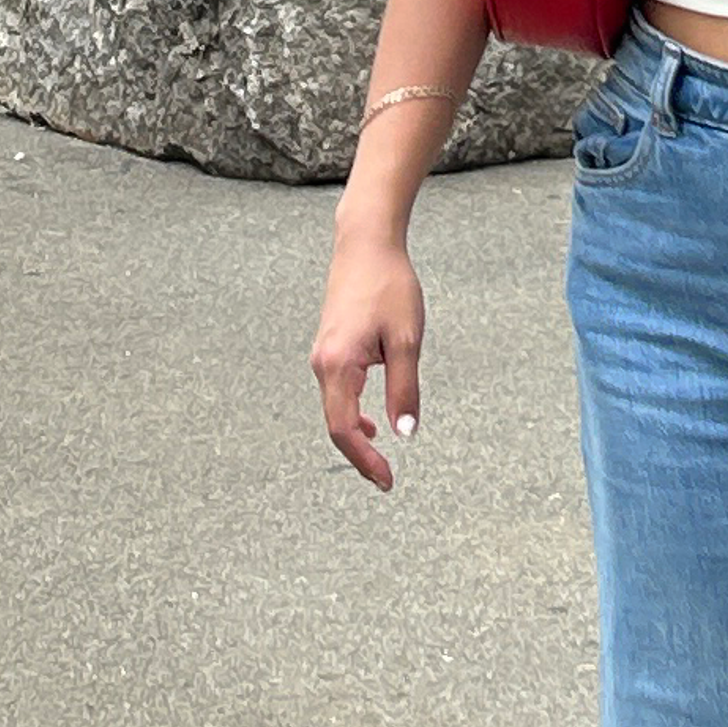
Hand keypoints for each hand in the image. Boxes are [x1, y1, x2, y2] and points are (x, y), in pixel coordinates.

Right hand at [310, 237, 426, 492]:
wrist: (366, 245)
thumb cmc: (388, 286)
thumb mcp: (405, 340)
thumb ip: (404, 389)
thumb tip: (404, 432)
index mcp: (337, 365)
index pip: (343, 428)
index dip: (363, 460)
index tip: (386, 481)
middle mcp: (322, 364)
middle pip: (335, 424)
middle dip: (359, 456)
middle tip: (386, 480)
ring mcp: (322, 356)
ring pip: (334, 409)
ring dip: (355, 436)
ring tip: (380, 459)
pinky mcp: (330, 348)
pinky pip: (336, 393)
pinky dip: (351, 414)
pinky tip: (371, 423)